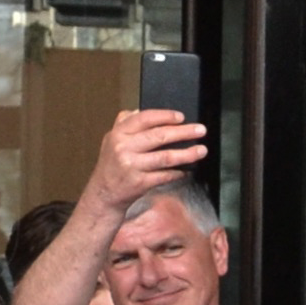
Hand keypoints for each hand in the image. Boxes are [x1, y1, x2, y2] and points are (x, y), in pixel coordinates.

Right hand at [82, 108, 210, 219]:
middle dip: (183, 132)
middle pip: (159, 136)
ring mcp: (132, 166)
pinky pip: (165, 175)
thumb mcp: (111, 140)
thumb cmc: (111, 166)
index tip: (181, 117)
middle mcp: (124, 148)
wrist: (103, 194)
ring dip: (187, 153)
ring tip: (202, 150)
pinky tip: (187, 170)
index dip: (165, 116)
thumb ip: (124, 123)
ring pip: (166, 157)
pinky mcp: (140, 183)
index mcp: (119, 134)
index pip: (145, 119)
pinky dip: (178, 172)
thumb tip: (138, 110)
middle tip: (200, 130)